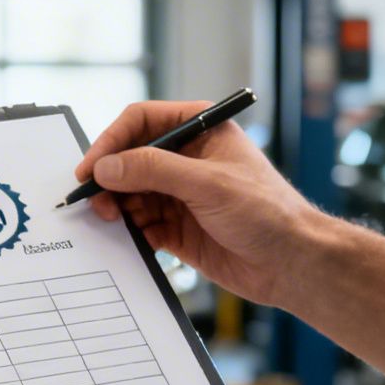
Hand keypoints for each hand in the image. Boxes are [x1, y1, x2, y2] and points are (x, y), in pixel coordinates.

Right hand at [77, 101, 323, 308]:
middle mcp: (187, 159)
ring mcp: (181, 194)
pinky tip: (131, 238)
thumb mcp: (207, 184)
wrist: (292, 263)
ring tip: (111, 219)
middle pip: (130, 159)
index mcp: (200, 130)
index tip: (92, 167)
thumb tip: (107, 167)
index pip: (142, 121)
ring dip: (116, 206)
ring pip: (131, 193)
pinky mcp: (178, 227)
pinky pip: (141, 224)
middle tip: (94, 199)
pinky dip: (130, 230)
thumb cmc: (267, 212)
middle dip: (110, 179)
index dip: (112, 141)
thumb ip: (153, 171)